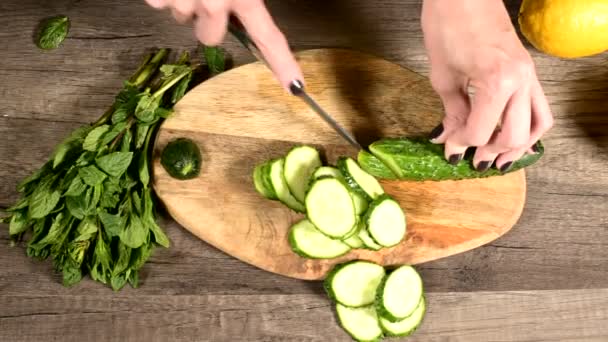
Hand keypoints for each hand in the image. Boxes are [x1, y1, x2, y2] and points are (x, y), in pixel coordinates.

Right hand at [145, 0, 303, 90]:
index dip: (284, 64)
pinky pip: (158, 3)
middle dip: (207, 21)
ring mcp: (182, 1)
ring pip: (182, 18)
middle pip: (210, 38)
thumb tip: (250, 5)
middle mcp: (214, 5)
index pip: (269, 38)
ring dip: (184, 1)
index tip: (296, 87)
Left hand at [421, 0, 552, 171]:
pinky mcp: (530, 71)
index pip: (481, 131)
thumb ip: (452, 112)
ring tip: (497, 159)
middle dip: (490, 153)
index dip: (462, 144)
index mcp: (496, 83)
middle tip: (472, 160)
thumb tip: (449, 138)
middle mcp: (520, 82)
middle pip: (513, 136)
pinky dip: (529, 127)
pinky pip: (540, 108)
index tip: (448, 149)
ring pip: (536, 125)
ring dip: (517, 147)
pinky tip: (514, 137)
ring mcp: (530, 76)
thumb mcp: (443, 76)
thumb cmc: (448, 26)